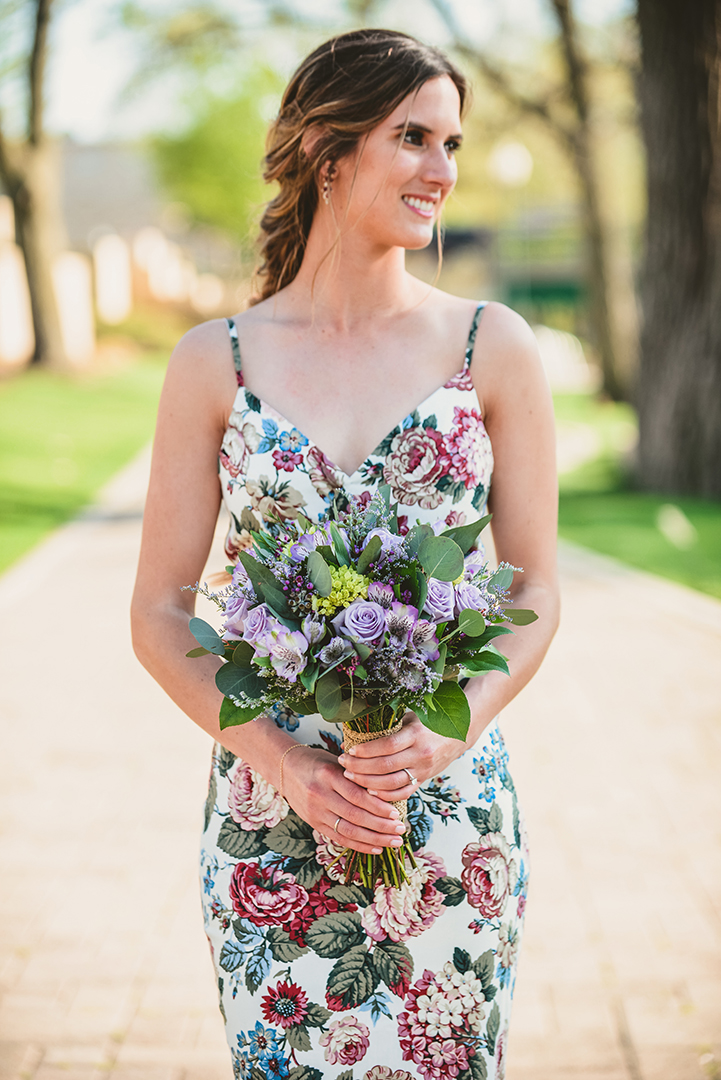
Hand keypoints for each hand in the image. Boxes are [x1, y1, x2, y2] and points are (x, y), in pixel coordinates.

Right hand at [282, 745, 408, 854]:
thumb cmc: (317, 762)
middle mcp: (320, 795)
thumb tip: (388, 792)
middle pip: (355, 816)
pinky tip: (376, 848)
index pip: (357, 796)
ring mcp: (315, 812)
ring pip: (348, 831)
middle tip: (401, 830)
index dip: (378, 807)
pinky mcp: (313, 823)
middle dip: (381, 826)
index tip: (396, 813)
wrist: (286, 769)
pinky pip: (339, 838)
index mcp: (328, 775)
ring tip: (394, 842)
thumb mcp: (337, 761)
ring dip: (374, 839)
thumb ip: (357, 776)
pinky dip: (359, 845)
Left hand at [337, 712, 464, 801]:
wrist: (459, 733)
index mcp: (416, 734)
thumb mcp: (410, 717)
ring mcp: (423, 769)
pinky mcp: (424, 780)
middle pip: (386, 766)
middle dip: (361, 767)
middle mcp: (421, 754)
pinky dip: (385, 795)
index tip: (349, 750)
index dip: (366, 750)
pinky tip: (370, 791)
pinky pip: (403, 793)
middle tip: (343, 764)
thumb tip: (356, 733)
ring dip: (368, 782)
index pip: (387, 746)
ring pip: (392, 783)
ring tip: (351, 776)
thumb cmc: (429, 722)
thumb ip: (387, 726)